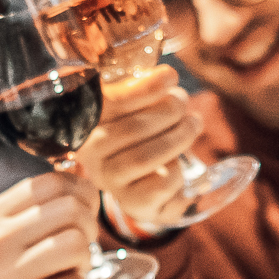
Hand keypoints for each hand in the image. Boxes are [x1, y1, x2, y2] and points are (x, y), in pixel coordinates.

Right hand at [72, 75, 202, 236]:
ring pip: (146, 156)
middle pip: (133, 128)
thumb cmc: (138, 137)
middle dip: (169, 110)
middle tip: (183, 102)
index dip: (144, 88)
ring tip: (193, 123)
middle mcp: (90, 153)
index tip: (170, 76)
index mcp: (86, 121)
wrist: (143, 186)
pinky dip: (178, 169)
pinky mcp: (133, 203)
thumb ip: (140, 90)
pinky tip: (178, 163)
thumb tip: (165, 77)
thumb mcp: (133, 108)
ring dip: (179, 136)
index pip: (111, 102)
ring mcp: (109, 180)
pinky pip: (162, 181)